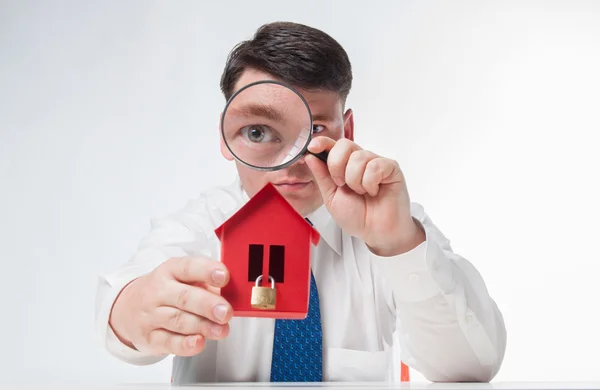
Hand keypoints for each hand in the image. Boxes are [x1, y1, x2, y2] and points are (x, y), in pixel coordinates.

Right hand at [109, 256, 232, 356]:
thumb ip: (207, 284)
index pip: (188, 267)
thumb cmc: (167, 291)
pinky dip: (185, 345)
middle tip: (226, 312)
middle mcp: (158, 292)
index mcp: (170, 271)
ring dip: (203, 326)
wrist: (128, 308)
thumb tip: (233, 295)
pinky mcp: (149, 338)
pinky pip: (168, 342)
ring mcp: (151, 315)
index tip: (224, 276)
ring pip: (178, 321)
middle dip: (208, 305)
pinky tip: (199, 343)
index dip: (207, 271)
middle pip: (184, 298)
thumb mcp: (183, 279)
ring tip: (222, 330)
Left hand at [305, 137, 424, 255]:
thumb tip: (310, 156)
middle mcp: (360, 161)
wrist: (376, 233)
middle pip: (344, 145)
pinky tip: (374, 191)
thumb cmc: (357, 217)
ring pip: (359, 157)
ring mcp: (376, 162)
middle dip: (337, 166)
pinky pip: (375, 165)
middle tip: (342, 185)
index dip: (322, 142)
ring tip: (362, 192)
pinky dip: (370, 182)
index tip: (312, 148)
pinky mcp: (391, 167)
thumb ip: (322, 177)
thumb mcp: (331, 198)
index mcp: (345, 166)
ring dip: (355, 180)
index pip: (332, 145)